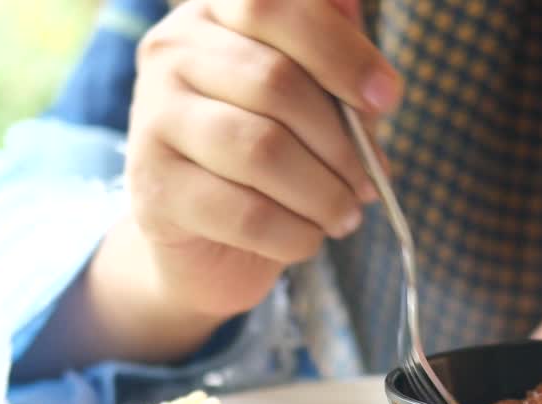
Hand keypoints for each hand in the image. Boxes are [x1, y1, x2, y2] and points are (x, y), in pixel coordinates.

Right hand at [16, 0, 401, 378]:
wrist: (205, 243)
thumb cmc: (268, 160)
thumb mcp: (310, 105)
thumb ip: (337, 76)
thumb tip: (377, 80)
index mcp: (214, 14)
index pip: (274, 8)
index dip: (340, 51)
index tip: (388, 98)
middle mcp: (171, 53)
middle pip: (276, 82)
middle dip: (340, 143)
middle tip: (368, 184)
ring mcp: (153, 119)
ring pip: (262, 150)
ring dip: (323, 194)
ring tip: (344, 216)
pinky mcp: (155, 189)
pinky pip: (246, 213)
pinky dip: (295, 234)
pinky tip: (308, 239)